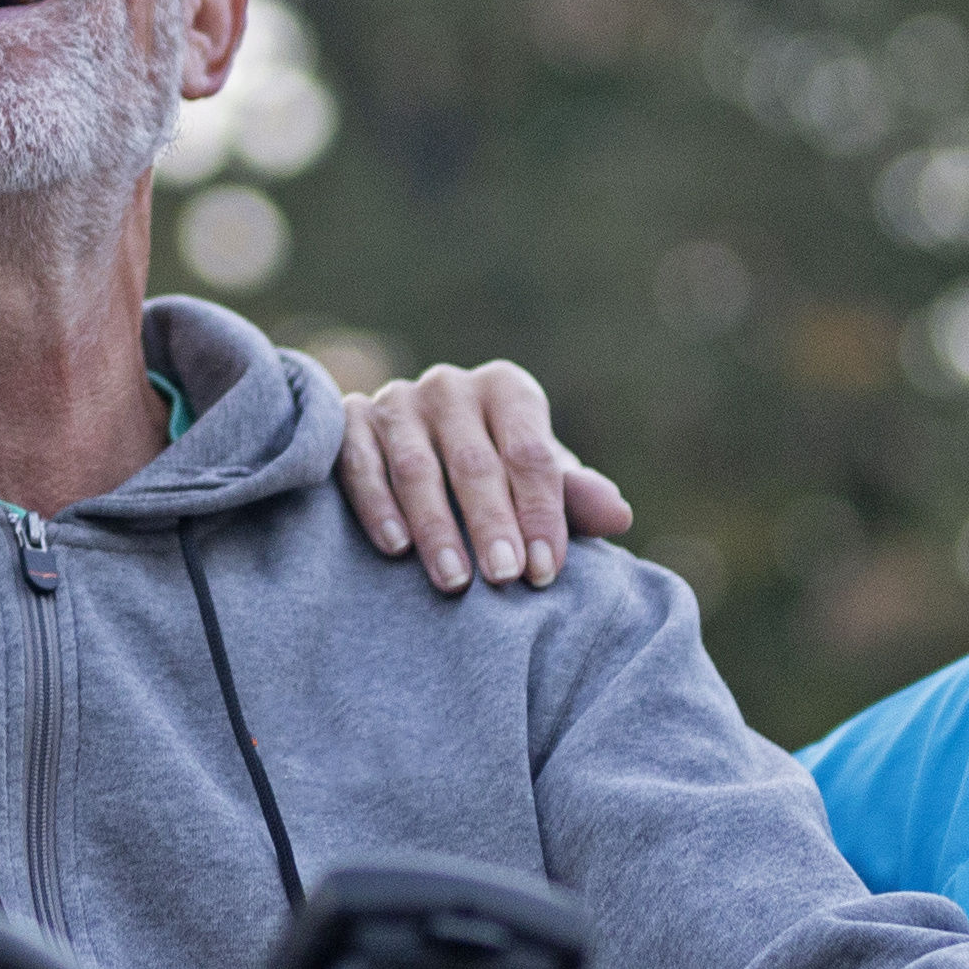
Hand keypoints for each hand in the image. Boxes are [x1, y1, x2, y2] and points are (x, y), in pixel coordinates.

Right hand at [334, 360, 633, 592]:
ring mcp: (395, 400)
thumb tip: (619, 515)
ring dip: (436, 527)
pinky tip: (397, 549)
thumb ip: (574, 499)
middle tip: (506, 578)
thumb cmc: (496, 480)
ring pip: (416, 467)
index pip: (529, 452)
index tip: (546, 570)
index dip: (540, 512)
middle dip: (492, 524)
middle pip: (474, 461)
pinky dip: (378, 506)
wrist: (417, 455)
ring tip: (455, 582)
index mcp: (507, 390)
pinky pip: (359, 463)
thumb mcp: (537, 487)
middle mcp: (450, 386)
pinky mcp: (349, 420)